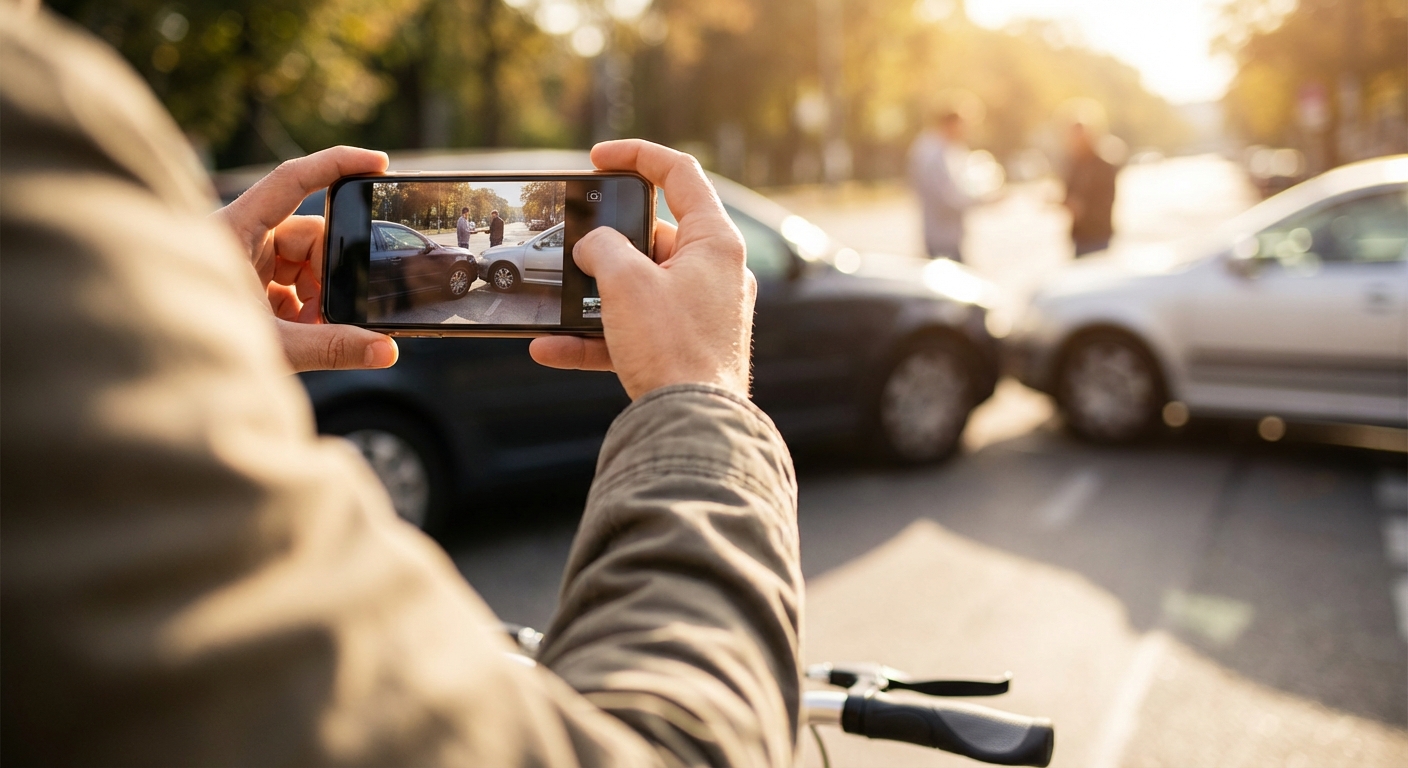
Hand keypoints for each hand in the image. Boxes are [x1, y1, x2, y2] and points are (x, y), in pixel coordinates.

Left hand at [216, 146, 398, 371]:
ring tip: (313, 330)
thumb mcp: (271, 346)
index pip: (292, 180)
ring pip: (302, 262)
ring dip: (318, 295)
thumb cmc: (194, 349)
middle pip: (306, 234)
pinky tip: (302, 333)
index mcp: (233, 231)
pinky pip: (288, 284)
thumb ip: (332, 347)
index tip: (378, 163)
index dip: (337, 164)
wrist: (156, 370)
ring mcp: (241, 262)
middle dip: (331, 271)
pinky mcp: (245, 286)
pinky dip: (303, 308)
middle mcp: (237, 239)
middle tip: (337, 306)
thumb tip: (386, 349)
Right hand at [529, 140, 754, 399]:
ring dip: (593, 296)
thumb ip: (601, 248)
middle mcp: (715, 273)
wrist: (693, 426)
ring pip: (638, 288)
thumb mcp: (626, 282)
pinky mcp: (683, 349)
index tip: (598, 158)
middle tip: (575, 246)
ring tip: (558, 302)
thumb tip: (592, 249)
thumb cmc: (673, 348)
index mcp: (716, 243)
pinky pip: (633, 332)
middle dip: (607, 242)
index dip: (638, 155)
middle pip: (654, 235)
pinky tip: (550, 347)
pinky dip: (595, 338)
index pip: (681, 175)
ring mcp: (700, 313)